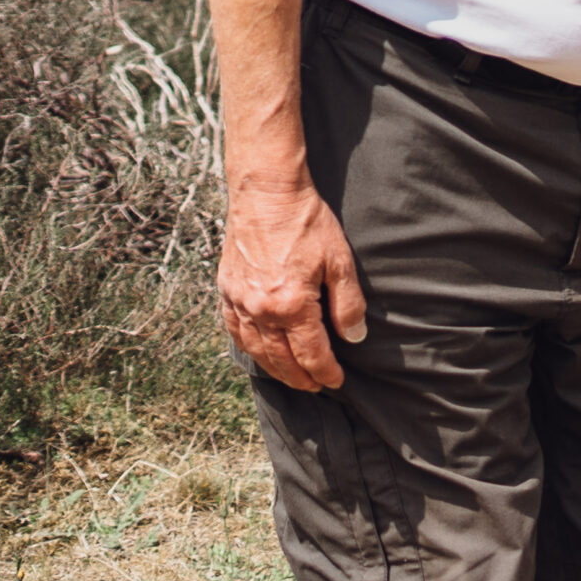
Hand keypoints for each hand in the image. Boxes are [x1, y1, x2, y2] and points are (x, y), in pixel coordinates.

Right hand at [220, 175, 366, 391]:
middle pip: (281, 359)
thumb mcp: (340, 261)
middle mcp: (260, 310)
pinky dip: (248, 347)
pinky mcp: (226, 289)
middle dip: (300, 378)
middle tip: (316, 388)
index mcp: (291, 306)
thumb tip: (354, 337)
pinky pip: (234, 329)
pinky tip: (258, 353)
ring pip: (255, 350)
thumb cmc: (307, 223)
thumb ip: (348, 304)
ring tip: (291, 378)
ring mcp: (239, 301)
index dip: (325, 372)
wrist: (267, 193)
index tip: (336, 382)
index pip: (311, 354)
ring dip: (274, 369)